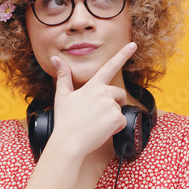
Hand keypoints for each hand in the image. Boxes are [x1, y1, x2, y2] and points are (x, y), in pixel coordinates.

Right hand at [45, 42, 136, 160]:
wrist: (69, 142)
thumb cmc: (65, 120)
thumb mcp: (62, 96)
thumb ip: (63, 76)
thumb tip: (55, 58)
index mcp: (92, 86)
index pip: (109, 66)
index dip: (122, 55)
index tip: (133, 45)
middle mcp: (103, 93)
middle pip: (119, 94)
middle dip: (114, 103)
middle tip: (98, 114)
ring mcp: (111, 105)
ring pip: (120, 109)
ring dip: (112, 117)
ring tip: (96, 123)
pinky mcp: (116, 118)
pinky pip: (122, 122)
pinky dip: (115, 128)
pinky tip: (102, 130)